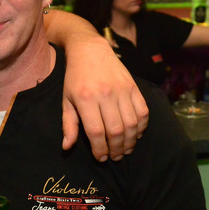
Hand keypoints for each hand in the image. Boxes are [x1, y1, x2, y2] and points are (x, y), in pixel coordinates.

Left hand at [62, 37, 148, 159]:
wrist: (90, 51)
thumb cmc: (75, 79)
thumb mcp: (66, 100)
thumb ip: (68, 125)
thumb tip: (67, 147)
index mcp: (85, 100)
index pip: (96, 132)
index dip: (100, 149)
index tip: (101, 158)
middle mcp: (105, 95)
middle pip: (116, 131)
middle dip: (116, 149)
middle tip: (115, 156)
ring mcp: (122, 90)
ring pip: (131, 124)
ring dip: (130, 142)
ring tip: (125, 150)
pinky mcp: (133, 87)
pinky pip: (143, 112)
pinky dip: (141, 127)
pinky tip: (135, 134)